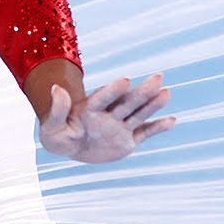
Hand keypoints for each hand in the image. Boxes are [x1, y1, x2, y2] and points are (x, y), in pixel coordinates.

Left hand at [39, 73, 175, 162]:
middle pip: (126, 102)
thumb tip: (55, 87)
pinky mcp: (127, 141)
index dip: (113, 90)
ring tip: (166, 92)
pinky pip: (144, 133)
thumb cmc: (57, 135)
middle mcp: (108, 115)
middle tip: (158, 77)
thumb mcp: (52, 126)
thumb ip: (57, 109)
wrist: (69, 147)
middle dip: (141, 92)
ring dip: (152, 105)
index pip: (103, 98)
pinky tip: (172, 120)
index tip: (125, 80)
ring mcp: (119, 127)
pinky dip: (157, 128)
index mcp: (89, 109)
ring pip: (138, 114)